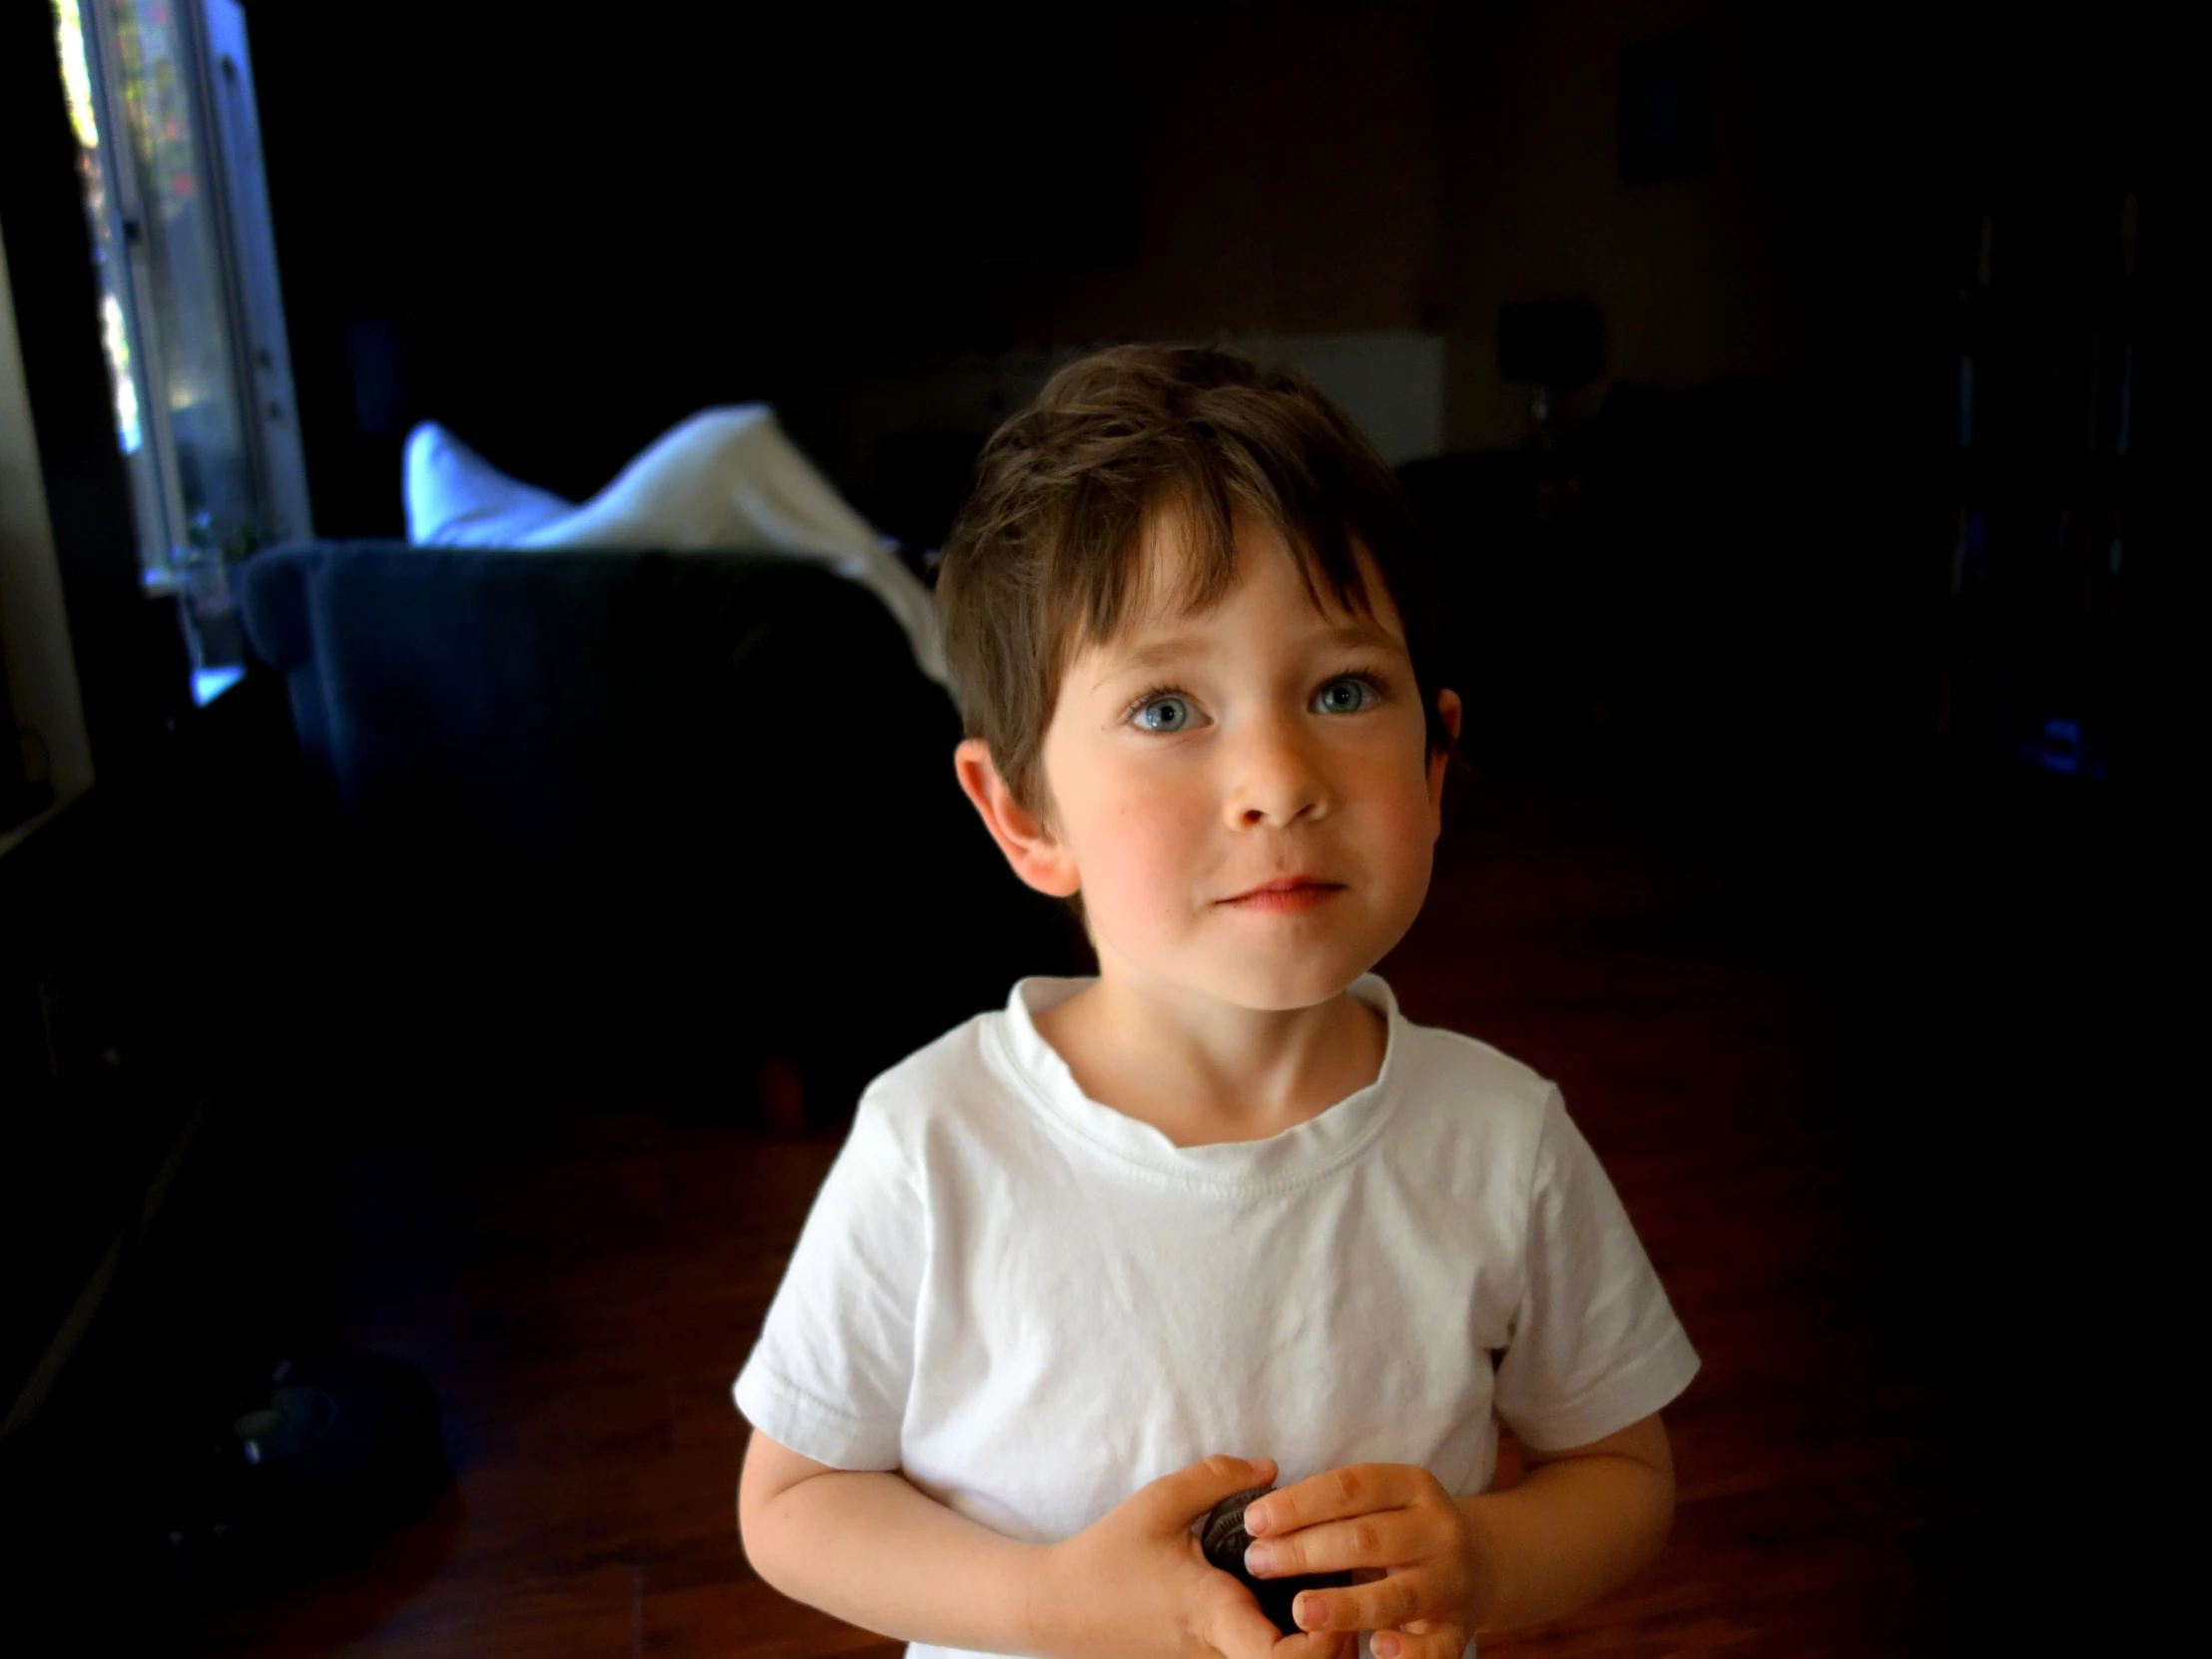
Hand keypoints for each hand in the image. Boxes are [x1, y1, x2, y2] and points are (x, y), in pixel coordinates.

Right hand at [1029, 1454, 1356, 1658]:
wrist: (1058, 1609)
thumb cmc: (1107, 1555)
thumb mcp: (1158, 1502)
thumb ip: (1218, 1478)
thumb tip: (1273, 1468)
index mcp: (1213, 1614)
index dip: (1323, 1640)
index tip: (1330, 1600)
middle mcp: (1218, 1654)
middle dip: (1337, 1646)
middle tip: (1345, 1597)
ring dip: (1318, 1650)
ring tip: (1324, 1599)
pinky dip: (1291, 1650)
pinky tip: (1294, 1611)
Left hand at [1239, 1465, 1480, 1658]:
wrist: (1482, 1560)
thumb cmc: (1403, 1526)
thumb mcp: (1382, 1498)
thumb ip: (1334, 1505)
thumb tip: (1261, 1520)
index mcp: (1412, 1486)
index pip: (1350, 1487)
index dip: (1299, 1503)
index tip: (1254, 1520)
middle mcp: (1436, 1530)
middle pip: (1366, 1539)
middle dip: (1306, 1551)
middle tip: (1258, 1562)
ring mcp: (1450, 1581)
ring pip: (1396, 1594)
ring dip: (1345, 1604)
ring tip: (1299, 1611)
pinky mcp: (1457, 1628)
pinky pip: (1435, 1647)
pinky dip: (1408, 1653)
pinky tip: (1376, 1650)